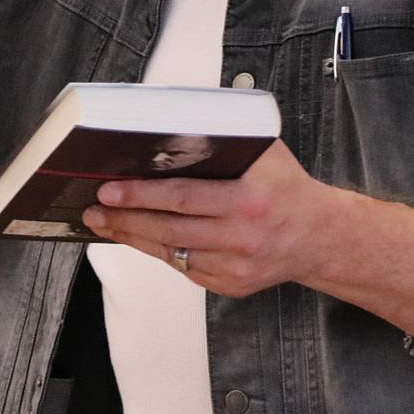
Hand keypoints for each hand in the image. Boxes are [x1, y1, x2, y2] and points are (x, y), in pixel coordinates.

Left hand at [80, 140, 339, 297]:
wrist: (320, 235)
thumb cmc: (286, 186)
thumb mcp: (265, 153)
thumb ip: (224, 140)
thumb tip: (170, 128)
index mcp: (249, 200)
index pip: (183, 198)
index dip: (141, 195)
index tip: (109, 190)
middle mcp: (243, 237)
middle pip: (169, 229)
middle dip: (125, 219)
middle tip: (94, 209)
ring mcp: (237, 267)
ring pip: (172, 253)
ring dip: (133, 238)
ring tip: (104, 223)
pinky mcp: (232, 285)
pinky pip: (185, 269)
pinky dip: (160, 252)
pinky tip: (140, 238)